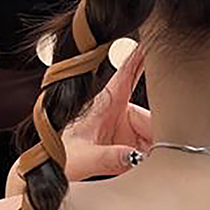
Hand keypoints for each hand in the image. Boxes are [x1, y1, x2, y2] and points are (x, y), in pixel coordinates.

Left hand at [61, 47, 151, 180]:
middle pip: (153, 116)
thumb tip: (134, 157)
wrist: (51, 171)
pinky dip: (151, 159)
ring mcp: (126, 127)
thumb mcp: (82, 159)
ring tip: (146, 166)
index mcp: (106, 104)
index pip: (129, 71)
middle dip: (158, 135)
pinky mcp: (130, 142)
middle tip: (157, 153)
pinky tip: (145, 168)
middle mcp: (119, 111)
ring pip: (155, 135)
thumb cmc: (59, 158)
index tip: (158, 38)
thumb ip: (108, 159)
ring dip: (154, 151)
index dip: (144, 54)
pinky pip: (150, 148)